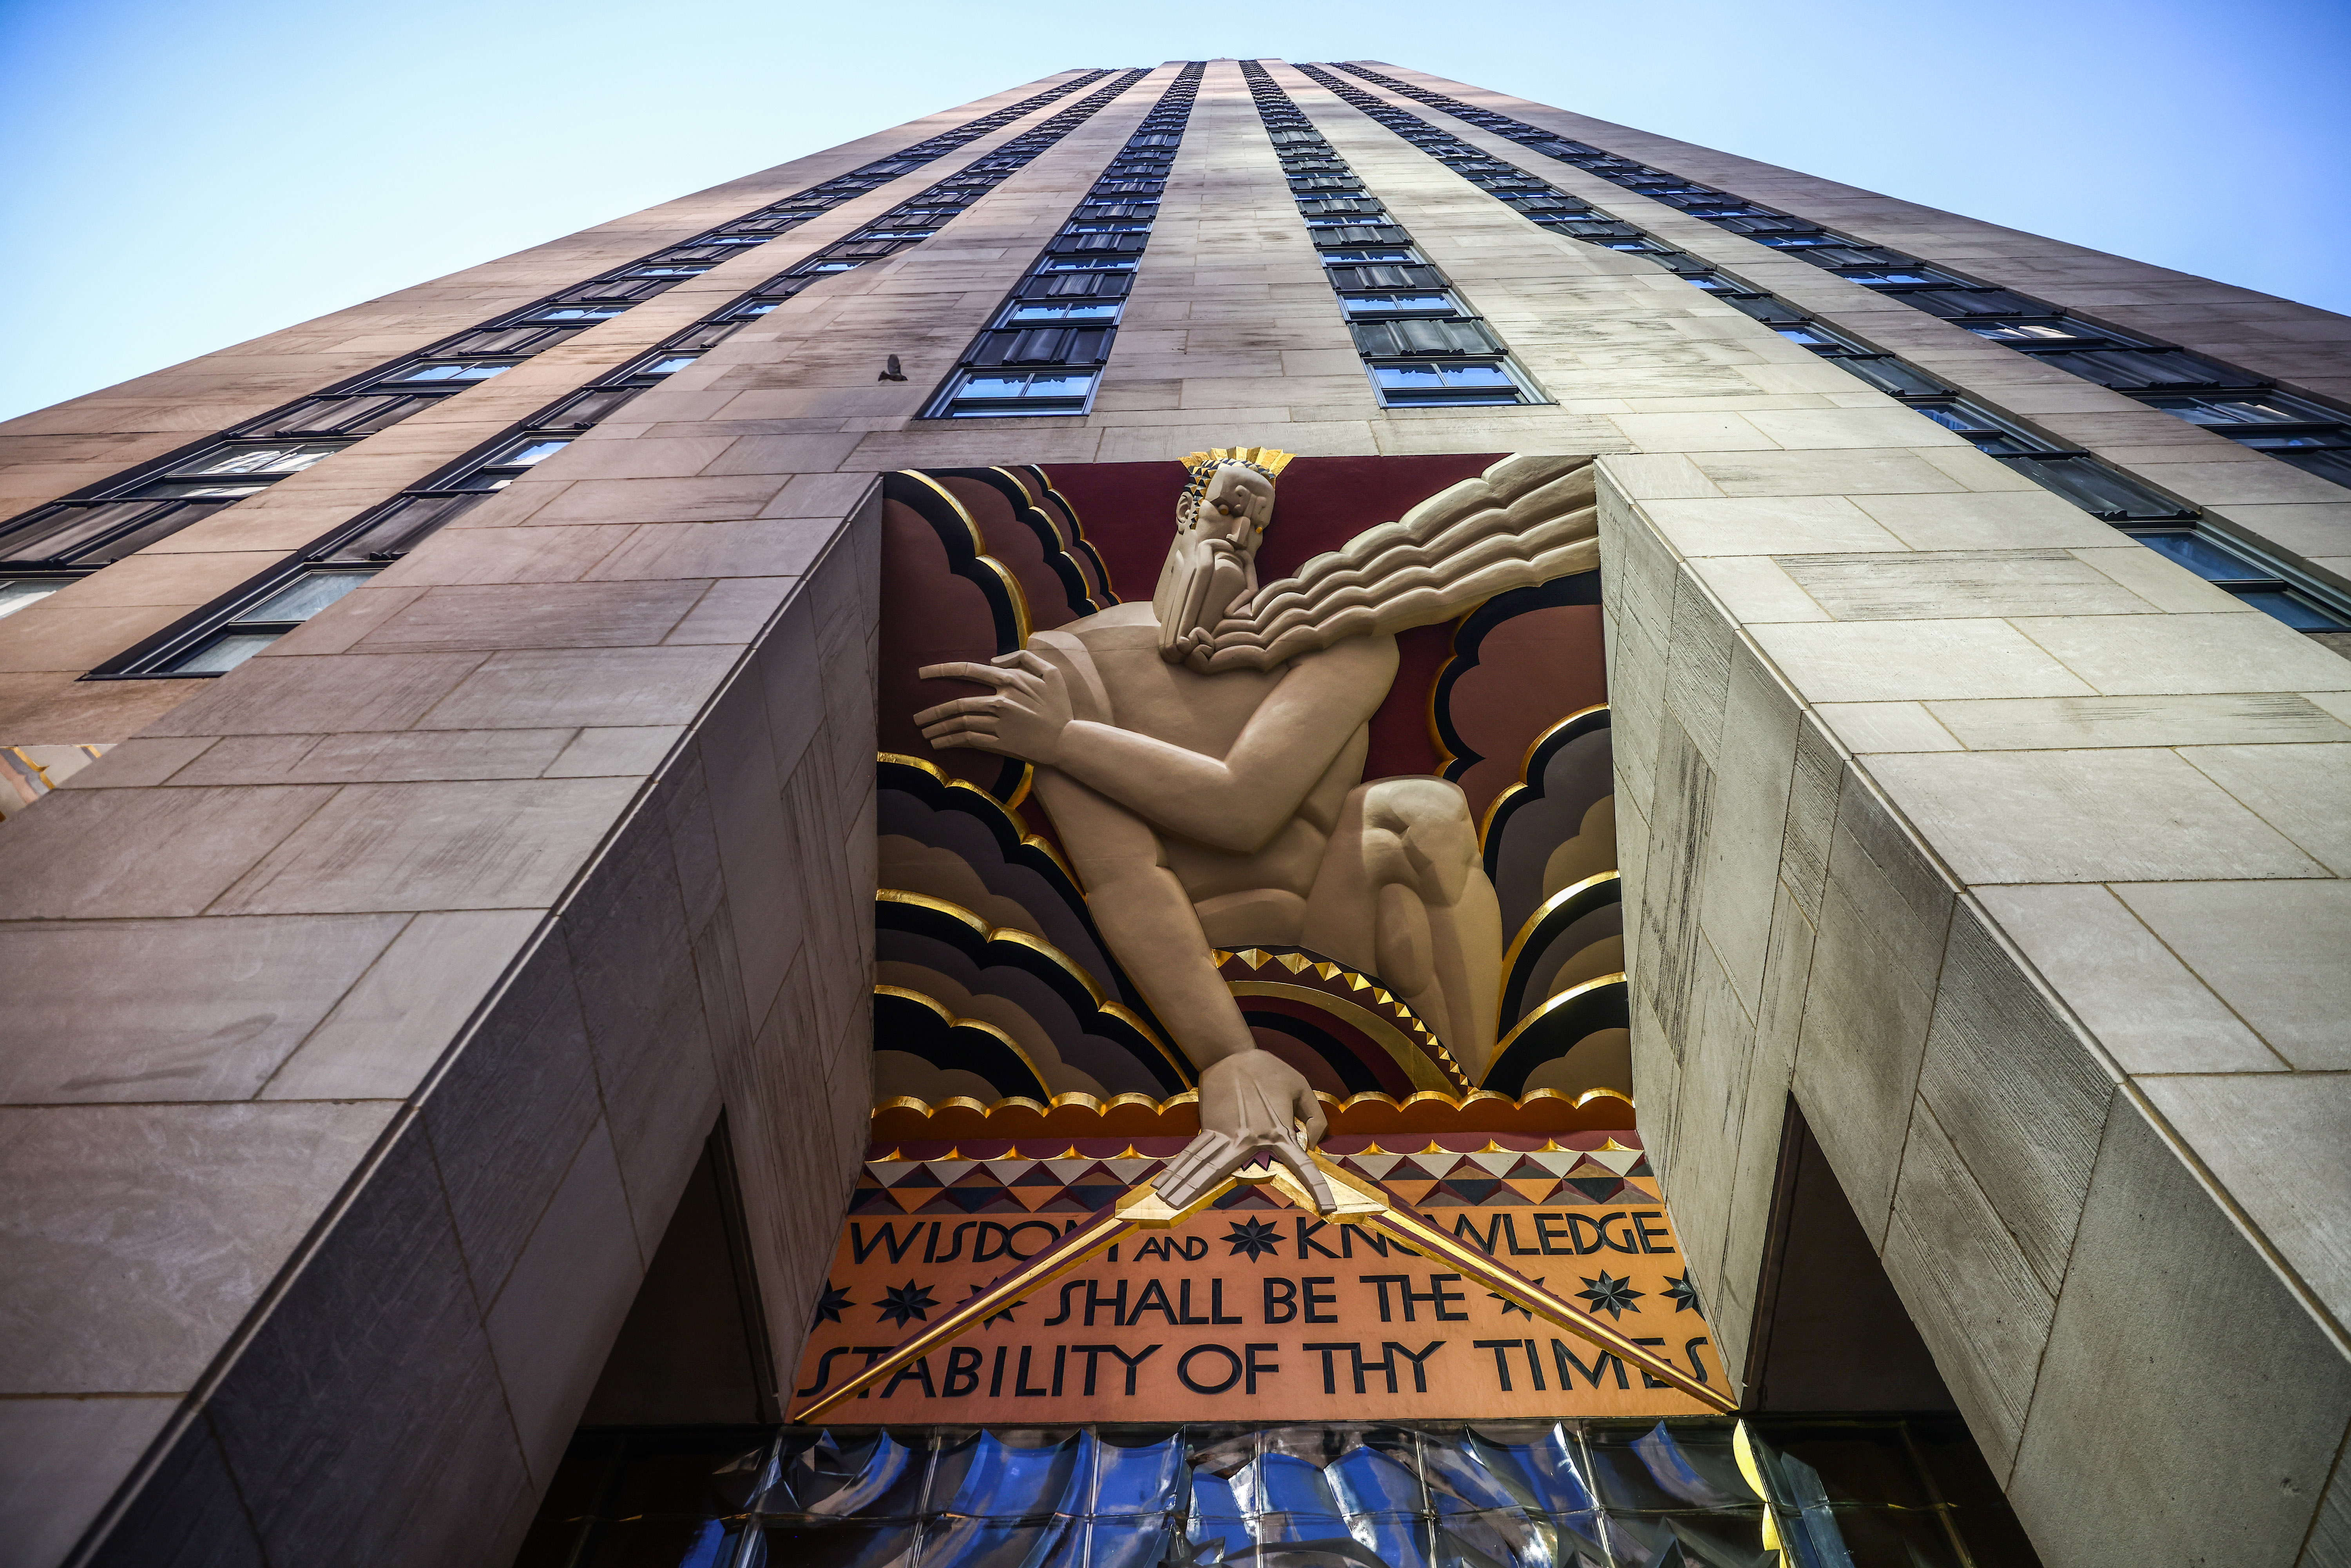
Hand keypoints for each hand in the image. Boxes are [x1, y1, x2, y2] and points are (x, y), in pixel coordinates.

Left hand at [914, 651, 1073, 765]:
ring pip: (960, 723)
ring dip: (938, 728)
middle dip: (932, 711)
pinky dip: (950, 741)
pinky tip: (938, 743)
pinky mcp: (1000, 743)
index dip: (942, 670)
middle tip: (916, 718)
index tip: (922, 673)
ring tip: (924, 731)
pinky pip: (969, 740)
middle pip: (957, 704)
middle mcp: (1001, 701)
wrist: (1067, 741)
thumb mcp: (1051, 673)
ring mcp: (999, 724)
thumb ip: (1024, 658)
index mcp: (1011, 680)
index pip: (969, 670)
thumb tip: (994, 660)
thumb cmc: (1059, 706)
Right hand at [1156, 1049, 1334, 1211]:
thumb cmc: (1268, 1070)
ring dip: (1189, 1186)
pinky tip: (1168, 1183)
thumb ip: (1315, 1117)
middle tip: (1228, 1203)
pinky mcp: (1209, 1130)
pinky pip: (1198, 1155)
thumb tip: (1311, 1145)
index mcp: (1280, 1132)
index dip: (1317, 1188)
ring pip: (1209, 1169)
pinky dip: (1183, 1170)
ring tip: (1170, 1200)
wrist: (1230, 1054)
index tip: (1327, 1208)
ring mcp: (1228, 1137)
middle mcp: (1253, 1140)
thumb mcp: (1302, 1086)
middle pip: (1246, 1177)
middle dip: (1248, 1192)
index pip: (1303, 1165)